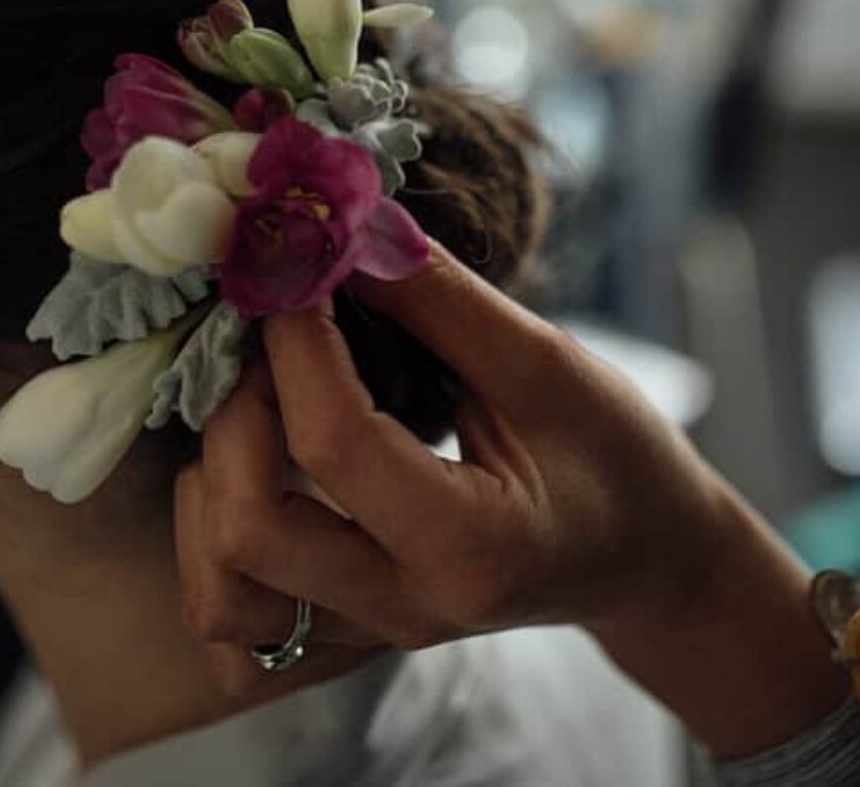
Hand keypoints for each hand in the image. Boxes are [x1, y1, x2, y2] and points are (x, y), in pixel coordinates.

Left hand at [174, 243, 847, 757]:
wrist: (646, 557)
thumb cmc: (618, 456)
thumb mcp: (548, 364)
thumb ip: (437, 301)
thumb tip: (337, 227)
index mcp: (471, 548)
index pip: (334, 442)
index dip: (296, 336)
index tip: (292, 260)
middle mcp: (405, 608)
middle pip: (246, 531)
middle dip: (234, 410)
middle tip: (265, 332)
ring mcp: (367, 632)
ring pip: (219, 584)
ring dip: (212, 476)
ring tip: (260, 394)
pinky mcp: (343, 627)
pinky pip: (235, 600)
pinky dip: (220, 519)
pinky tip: (261, 450)